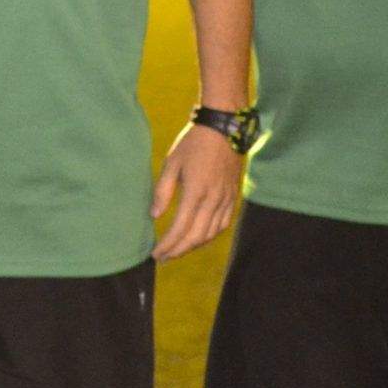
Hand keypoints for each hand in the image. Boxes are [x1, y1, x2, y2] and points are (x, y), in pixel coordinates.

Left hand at [151, 123, 241, 260]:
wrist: (224, 129)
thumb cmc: (193, 143)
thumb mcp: (172, 162)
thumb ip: (163, 191)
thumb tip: (154, 216)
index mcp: (196, 191)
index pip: (180, 228)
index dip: (167, 245)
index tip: (155, 254)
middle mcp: (213, 199)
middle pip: (196, 236)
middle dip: (178, 251)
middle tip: (163, 258)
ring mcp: (226, 200)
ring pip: (210, 234)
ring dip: (193, 246)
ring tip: (177, 250)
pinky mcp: (233, 197)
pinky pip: (223, 224)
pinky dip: (209, 236)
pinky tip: (198, 238)